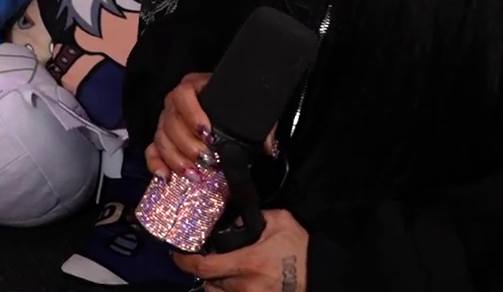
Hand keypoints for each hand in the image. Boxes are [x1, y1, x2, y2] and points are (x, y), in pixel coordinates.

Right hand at [146, 71, 280, 178]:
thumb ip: (260, 125)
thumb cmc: (233, 103)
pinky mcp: (161, 139)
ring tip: (195, 175)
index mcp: (193, 87)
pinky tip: (166, 177)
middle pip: (171, 122)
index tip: (208, 134)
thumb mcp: (249, 108)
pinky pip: (152, 151)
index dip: (193, 115)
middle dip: (188, 145)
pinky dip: (156, 164)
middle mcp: (173, 103)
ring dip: (176, 159)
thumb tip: (268, 147)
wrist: (224, 104)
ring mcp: (165, 122)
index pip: (183, 95)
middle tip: (207, 160)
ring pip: (161, 139)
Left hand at [173, 210, 307, 291]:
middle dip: (203, 274)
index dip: (184, 262)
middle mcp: (245, 286)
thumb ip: (254, 217)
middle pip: (209, 285)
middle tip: (202, 261)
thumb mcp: (279, 221)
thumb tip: (236, 220)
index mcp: (247, 263)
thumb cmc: (301, 248)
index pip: (203, 267)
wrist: (325, 274)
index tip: (176, 254)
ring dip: (216, 286)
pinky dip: (230, 291)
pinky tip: (235, 283)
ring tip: (219, 274)